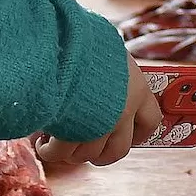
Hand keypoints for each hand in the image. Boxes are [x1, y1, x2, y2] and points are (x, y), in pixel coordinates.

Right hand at [38, 56, 163, 167]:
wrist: (59, 44)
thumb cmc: (83, 41)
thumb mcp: (109, 53)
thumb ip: (114, 76)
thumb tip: (107, 80)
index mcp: (136, 90)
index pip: (151, 122)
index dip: (138, 134)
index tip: (129, 137)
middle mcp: (122, 113)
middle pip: (118, 150)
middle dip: (101, 154)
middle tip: (87, 148)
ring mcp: (98, 126)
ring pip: (87, 155)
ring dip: (72, 153)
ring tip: (57, 141)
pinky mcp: (72, 134)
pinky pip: (61, 153)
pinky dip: (50, 151)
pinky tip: (44, 141)